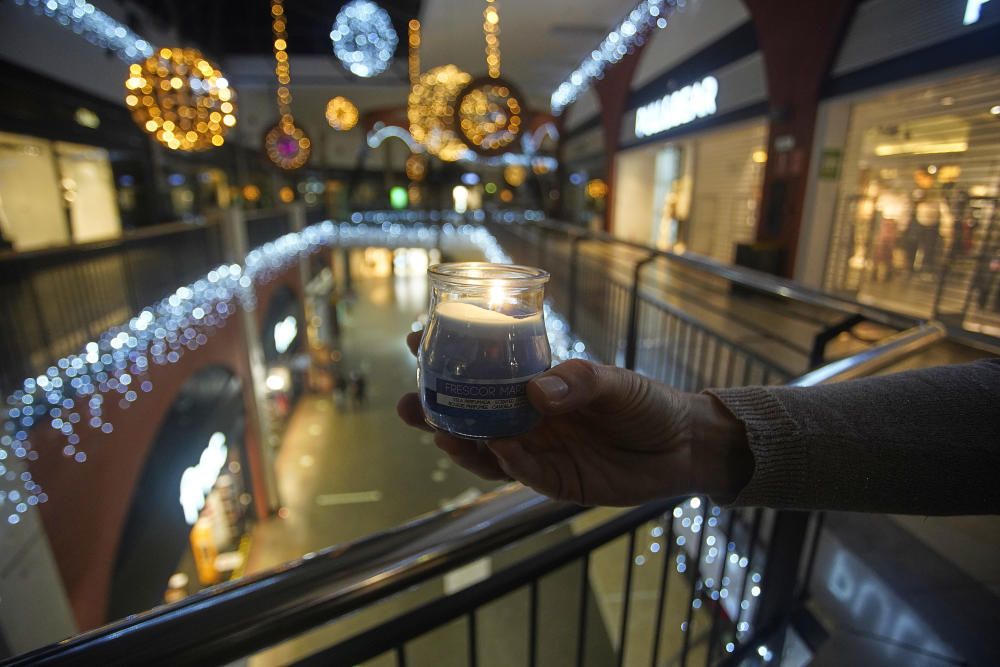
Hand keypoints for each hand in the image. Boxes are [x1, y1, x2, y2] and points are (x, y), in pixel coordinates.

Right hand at [397, 331, 751, 505]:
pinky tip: (496, 448)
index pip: (483, 373)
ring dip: (461, 442)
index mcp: (536, 388)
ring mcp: (540, 453)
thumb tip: (535, 390)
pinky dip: (508, 463)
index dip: (450, 359)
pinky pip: (524, 475)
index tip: (417, 341)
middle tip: (409, 403)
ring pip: (487, 451)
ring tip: (438, 430)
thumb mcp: (615, 383)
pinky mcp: (557, 483)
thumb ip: (579, 382)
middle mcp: (529, 421)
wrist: (683, 446)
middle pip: (471, 418)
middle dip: (435, 412)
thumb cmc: (646, 404)